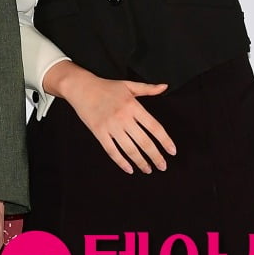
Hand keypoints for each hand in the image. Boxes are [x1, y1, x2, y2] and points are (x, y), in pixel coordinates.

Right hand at [46, 61, 174, 173]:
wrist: (81, 87)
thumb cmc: (106, 86)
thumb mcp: (128, 84)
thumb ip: (148, 88)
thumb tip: (165, 87)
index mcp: (133, 106)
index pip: (154, 127)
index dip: (165, 141)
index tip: (172, 151)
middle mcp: (123, 117)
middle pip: (144, 142)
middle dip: (155, 157)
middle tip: (162, 166)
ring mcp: (110, 126)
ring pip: (129, 149)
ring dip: (141, 162)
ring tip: (148, 169)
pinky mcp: (98, 132)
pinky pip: (112, 150)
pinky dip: (121, 162)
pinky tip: (129, 169)